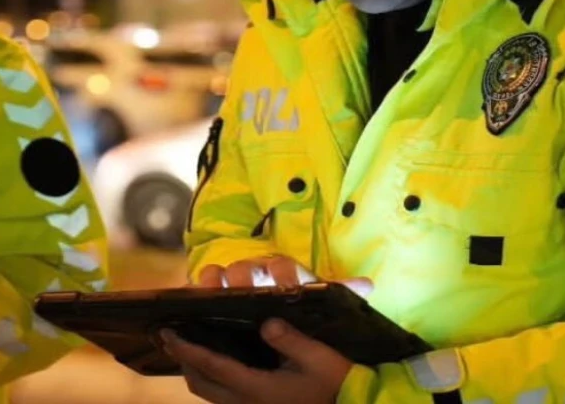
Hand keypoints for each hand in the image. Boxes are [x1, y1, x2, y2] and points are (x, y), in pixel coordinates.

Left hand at [162, 318, 353, 403]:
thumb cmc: (336, 385)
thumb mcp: (318, 359)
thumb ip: (289, 339)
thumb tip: (266, 322)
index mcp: (256, 388)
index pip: (211, 365)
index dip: (186, 349)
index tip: (167, 333)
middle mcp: (246, 403)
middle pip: (200, 384)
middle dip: (183, 360)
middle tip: (173, 337)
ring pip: (209, 394)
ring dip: (197, 371)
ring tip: (191, 348)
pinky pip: (223, 398)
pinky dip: (213, 379)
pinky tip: (219, 364)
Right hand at [194, 256, 372, 296]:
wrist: (269, 295)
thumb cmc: (297, 297)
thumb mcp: (320, 296)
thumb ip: (340, 290)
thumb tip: (369, 285)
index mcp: (284, 272)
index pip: (285, 267)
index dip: (286, 274)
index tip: (288, 285)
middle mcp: (258, 270)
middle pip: (249, 268)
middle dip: (246, 276)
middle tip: (244, 287)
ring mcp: (233, 278)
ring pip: (223, 272)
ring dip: (218, 280)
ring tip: (214, 290)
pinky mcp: (214, 288)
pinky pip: (203, 280)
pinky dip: (199, 286)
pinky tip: (195, 296)